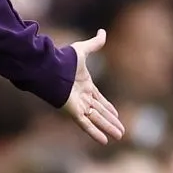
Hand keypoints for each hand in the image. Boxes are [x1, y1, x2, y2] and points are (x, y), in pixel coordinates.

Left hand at [62, 29, 125, 144]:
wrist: (50, 68)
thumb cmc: (64, 60)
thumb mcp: (83, 50)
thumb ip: (94, 43)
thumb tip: (103, 32)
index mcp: (85, 85)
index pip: (99, 99)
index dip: (108, 106)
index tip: (117, 113)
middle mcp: (82, 97)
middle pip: (100, 112)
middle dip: (111, 120)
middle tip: (122, 130)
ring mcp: (78, 105)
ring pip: (97, 119)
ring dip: (108, 127)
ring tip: (120, 135)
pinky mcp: (73, 112)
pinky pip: (86, 124)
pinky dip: (95, 132)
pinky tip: (105, 141)